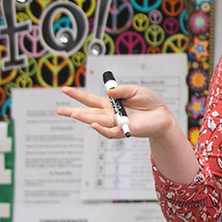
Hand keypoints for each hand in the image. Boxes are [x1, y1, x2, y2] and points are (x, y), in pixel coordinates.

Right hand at [58, 82, 179, 140]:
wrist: (162, 115)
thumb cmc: (149, 102)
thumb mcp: (134, 90)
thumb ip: (121, 90)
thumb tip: (109, 91)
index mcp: (110, 104)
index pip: (90, 100)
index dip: (77, 95)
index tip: (64, 90)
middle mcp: (110, 114)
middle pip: (88, 113)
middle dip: (72, 112)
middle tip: (59, 110)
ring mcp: (116, 123)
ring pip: (96, 122)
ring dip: (84, 118)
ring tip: (73, 113)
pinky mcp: (124, 130)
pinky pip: (110, 132)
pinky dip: (101, 129)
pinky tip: (94, 124)